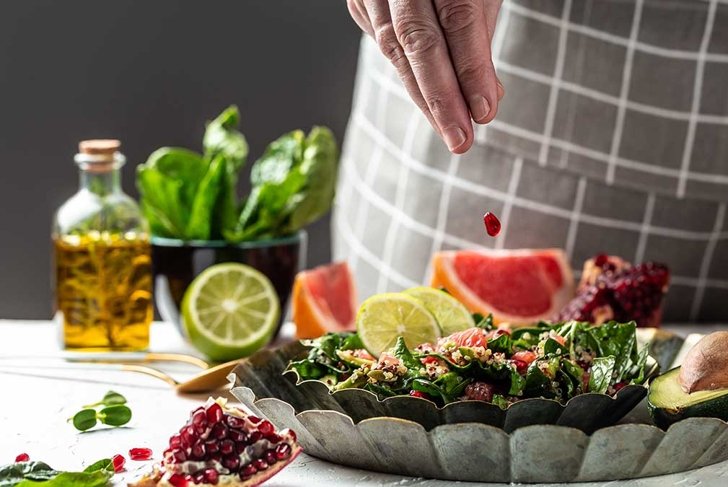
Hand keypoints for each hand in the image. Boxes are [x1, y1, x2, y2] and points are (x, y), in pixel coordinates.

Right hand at [347, 0, 504, 153]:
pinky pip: (382, 43)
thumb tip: (486, 101)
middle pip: (416, 39)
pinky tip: (428, 100)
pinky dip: (407, 76)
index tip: (485, 112)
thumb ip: (480, 41)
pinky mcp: (358, 0)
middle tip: (462, 140)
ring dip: (424, 97)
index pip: (457, 18)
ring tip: (451, 131)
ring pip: (393, 48)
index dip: (471, 67)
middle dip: (441, 97)